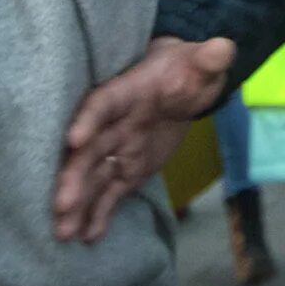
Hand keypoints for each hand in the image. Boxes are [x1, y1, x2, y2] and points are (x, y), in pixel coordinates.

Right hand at [53, 35, 235, 241]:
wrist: (185, 83)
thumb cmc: (188, 69)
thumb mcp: (201, 62)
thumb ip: (209, 58)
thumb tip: (223, 49)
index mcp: (126, 92)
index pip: (103, 103)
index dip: (88, 119)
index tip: (73, 139)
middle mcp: (114, 123)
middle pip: (89, 150)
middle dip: (74, 176)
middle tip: (61, 204)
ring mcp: (118, 148)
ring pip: (93, 177)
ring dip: (78, 203)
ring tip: (63, 232)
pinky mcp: (128, 169)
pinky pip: (111, 191)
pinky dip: (100, 213)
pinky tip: (86, 236)